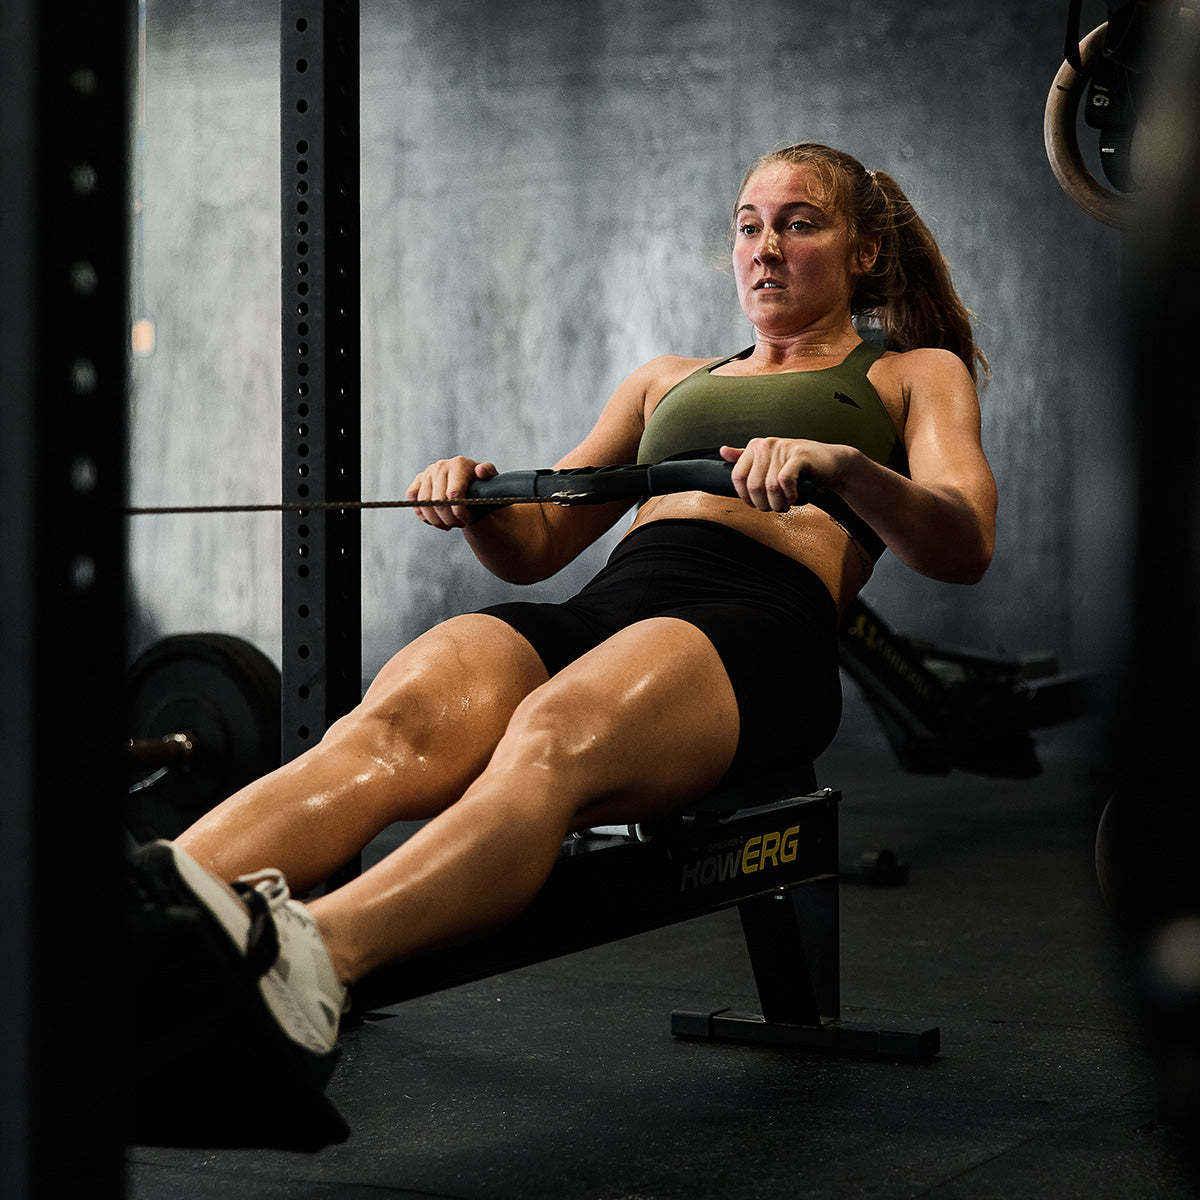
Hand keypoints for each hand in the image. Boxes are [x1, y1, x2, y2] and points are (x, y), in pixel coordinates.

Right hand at [406, 456, 497, 529]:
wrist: (471, 484)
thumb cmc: (482, 485)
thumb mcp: (492, 480)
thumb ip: (489, 473)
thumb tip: (480, 471)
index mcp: (459, 464)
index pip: (453, 494)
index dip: (459, 512)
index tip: (467, 520)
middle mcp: (441, 466)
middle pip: (438, 502)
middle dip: (449, 519)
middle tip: (458, 524)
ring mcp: (428, 472)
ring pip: (424, 503)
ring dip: (436, 520)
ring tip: (448, 525)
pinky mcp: (419, 479)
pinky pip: (413, 497)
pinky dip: (420, 511)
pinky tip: (431, 519)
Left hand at [720, 438, 850, 511]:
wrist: (833, 463)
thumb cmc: (801, 467)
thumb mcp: (770, 462)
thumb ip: (746, 458)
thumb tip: (723, 451)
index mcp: (755, 447)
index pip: (737, 478)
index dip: (745, 497)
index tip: (757, 503)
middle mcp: (766, 445)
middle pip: (753, 486)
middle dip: (763, 504)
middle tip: (775, 507)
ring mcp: (783, 449)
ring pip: (769, 488)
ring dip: (778, 503)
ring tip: (786, 504)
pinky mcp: (799, 455)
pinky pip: (784, 481)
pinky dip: (790, 495)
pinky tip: (795, 496)